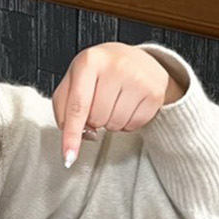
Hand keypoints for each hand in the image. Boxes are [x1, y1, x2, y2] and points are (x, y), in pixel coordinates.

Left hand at [53, 43, 185, 167]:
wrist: (134, 60)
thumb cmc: (98, 74)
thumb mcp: (74, 82)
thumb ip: (65, 109)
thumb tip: (78, 137)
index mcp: (89, 61)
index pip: (78, 106)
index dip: (71, 135)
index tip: (68, 158)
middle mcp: (115, 66)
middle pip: (97, 118)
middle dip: (94, 119)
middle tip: (100, 101)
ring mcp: (137, 78)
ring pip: (115, 124)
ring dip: (111, 122)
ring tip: (115, 101)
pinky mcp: (154, 92)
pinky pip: (134, 125)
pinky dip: (127, 122)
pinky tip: (128, 105)